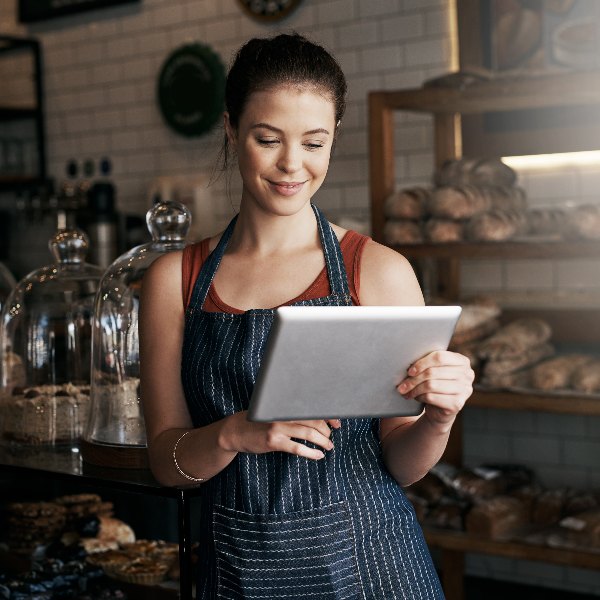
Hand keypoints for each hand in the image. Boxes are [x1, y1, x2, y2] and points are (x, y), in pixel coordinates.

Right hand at [221, 412, 340, 460]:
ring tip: (329, 447)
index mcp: (285, 404)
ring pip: (309, 434)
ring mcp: (278, 427)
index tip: (337, 423)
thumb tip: (316, 418)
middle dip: (327, 430)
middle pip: (314, 420)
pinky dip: (311, 453)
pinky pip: (298, 448)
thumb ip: (291, 412)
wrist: (235, 431)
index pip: (312, 407)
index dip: (328, 415)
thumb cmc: (257, 421)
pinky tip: (318, 456)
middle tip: (332, 437)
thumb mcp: (274, 411)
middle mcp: (283, 412)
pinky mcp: (274, 441)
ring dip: (323, 441)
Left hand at [397, 350, 473, 428]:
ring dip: (414, 389)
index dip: (422, 363)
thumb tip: (407, 360)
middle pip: (433, 372)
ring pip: (431, 385)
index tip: (410, 371)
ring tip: (406, 391)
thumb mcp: (435, 371)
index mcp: (462, 361)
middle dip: (413, 379)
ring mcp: (464, 390)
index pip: (440, 357)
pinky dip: (420, 397)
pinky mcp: (457, 404)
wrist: (441, 409)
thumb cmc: (436, 384)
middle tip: (402, 385)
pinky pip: (432, 397)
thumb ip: (428, 363)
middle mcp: (467, 375)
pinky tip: (416, 397)